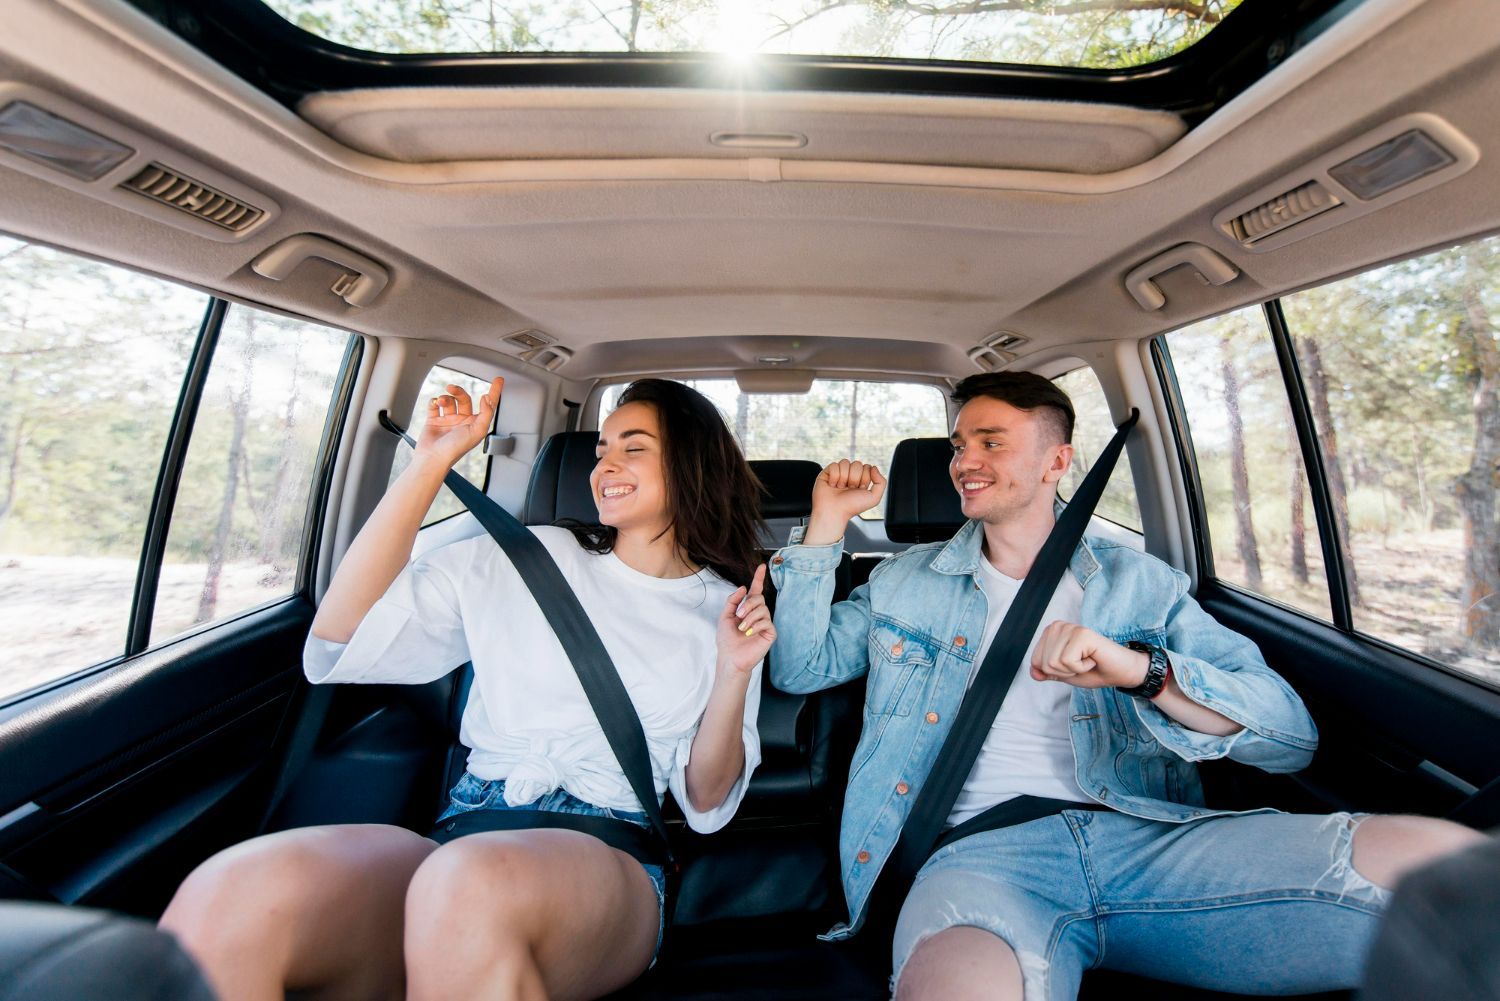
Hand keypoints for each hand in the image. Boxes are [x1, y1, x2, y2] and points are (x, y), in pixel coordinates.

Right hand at [416, 377, 501, 469]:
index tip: (499, 379)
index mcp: (475, 424)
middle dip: (458, 391)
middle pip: (464, 399)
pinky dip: (433, 401)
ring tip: (441, 401)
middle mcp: (462, 422)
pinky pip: (434, 406)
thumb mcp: (477, 431)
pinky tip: (434, 403)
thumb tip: (487, 398)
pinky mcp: (434, 421)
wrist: (433, 458)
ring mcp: (448, 421)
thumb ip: (486, 413)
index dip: (494, 391)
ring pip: (449, 401)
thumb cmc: (455, 449)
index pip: (487, 405)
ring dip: (445, 397)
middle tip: (451, 388)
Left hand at [716, 564, 773, 675]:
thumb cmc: (727, 640)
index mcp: (747, 609)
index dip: (758, 578)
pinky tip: (749, 633)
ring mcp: (765, 623)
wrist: (730, 658)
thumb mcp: (725, 616)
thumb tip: (745, 587)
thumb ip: (733, 600)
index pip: (755, 590)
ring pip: (763, 609)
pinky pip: (766, 622)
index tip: (762, 566)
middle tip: (738, 616)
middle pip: (759, 598)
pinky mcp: (770, 633)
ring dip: (749, 617)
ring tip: (742, 628)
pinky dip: (756, 626)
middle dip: (748, 605)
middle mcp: (758, 614)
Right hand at [805, 460, 885, 543]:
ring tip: (840, 488)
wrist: (834, 512)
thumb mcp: (874, 498)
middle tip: (850, 489)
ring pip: (845, 462)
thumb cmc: (852, 507)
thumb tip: (874, 467)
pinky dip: (834, 476)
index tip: (860, 489)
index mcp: (861, 480)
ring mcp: (838, 473)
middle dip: (855, 477)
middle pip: (857, 463)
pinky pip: (834, 465)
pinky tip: (832, 485)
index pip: (867, 467)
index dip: (865, 477)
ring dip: (844, 477)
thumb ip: (881, 482)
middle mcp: (850, 476)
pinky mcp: (827, 472)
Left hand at [1029, 621, 1149, 689]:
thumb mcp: (1063, 674)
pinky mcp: (1082, 634)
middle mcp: (1057, 626)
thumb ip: (1046, 672)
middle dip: (1063, 672)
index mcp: (1050, 633)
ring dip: (1073, 670)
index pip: (1034, 662)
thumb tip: (1033, 672)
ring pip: (1053, 663)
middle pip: (1043, 663)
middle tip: (1081, 664)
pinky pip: (1068, 661)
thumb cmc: (1093, 670)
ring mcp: (1070, 628)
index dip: (1054, 673)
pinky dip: (1081, 667)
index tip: (1072, 665)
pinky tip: (1092, 658)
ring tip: (1087, 660)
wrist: (1120, 673)